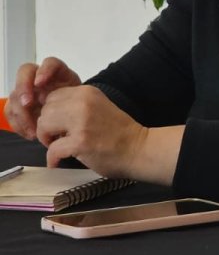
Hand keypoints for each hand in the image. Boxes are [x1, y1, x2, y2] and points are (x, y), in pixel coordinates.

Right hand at [4, 57, 81, 139]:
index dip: (44, 70)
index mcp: (60, 75)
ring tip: (35, 130)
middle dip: (24, 87)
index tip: (40, 83)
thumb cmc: (81, 112)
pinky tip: (31, 134)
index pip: (51, 63)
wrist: (77, 123)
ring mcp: (30, 91)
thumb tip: (66, 108)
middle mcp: (42, 79)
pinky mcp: (21, 105)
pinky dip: (18, 124)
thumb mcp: (83, 106)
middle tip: (28, 104)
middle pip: (26, 73)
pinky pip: (12, 111)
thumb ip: (76, 101)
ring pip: (16, 95)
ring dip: (21, 112)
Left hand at [36, 85, 153, 177]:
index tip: (59, 125)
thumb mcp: (98, 108)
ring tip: (57, 147)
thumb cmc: (119, 133)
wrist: (140, 149)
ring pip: (44, 126)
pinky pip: (52, 149)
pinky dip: (52, 158)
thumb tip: (49, 115)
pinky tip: (58, 162)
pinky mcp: (80, 142)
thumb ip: (76, 106)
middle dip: (46, 126)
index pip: (52, 97)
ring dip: (47, 139)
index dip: (51, 113)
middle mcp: (83, 102)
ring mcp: (82, 122)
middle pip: (45, 111)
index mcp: (87, 92)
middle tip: (57, 138)